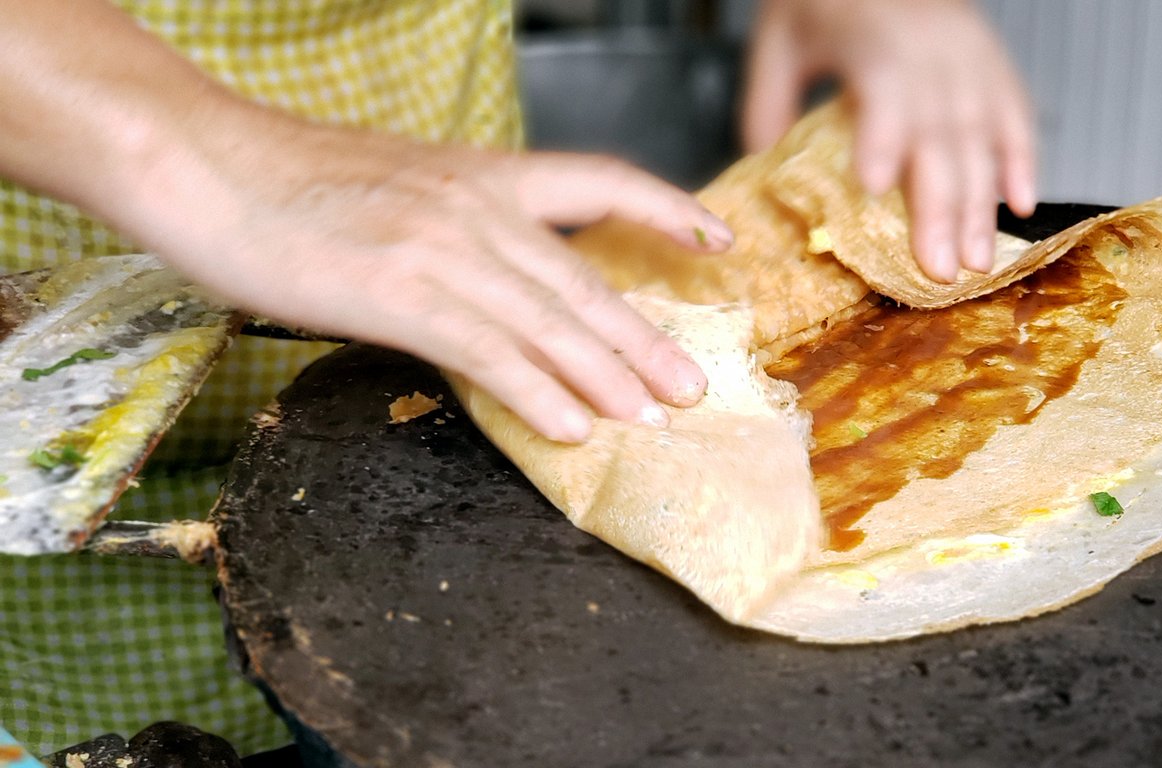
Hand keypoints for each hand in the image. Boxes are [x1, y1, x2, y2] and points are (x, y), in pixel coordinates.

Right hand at [115, 102, 733, 442]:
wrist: (203, 161)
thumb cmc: (287, 178)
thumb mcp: (396, 181)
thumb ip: (456, 225)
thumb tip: (495, 285)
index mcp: (480, 171)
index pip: (599, 180)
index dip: (665, 208)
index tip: (716, 239)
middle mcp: (475, 204)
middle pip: (583, 279)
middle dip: (643, 337)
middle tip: (692, 385)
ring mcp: (440, 246)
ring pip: (547, 320)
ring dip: (606, 375)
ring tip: (652, 417)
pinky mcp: (397, 290)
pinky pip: (487, 351)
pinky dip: (536, 393)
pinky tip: (570, 427)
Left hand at [742, 0, 1035, 281]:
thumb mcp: (781, 36)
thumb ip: (767, 101)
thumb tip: (761, 169)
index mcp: (874, 38)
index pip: (883, 90)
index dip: (882, 137)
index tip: (874, 186)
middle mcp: (930, 50)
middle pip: (939, 134)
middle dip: (940, 208)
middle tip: (936, 270)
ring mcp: (969, 59)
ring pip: (981, 136)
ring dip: (980, 206)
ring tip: (975, 264)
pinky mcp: (993, 65)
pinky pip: (1015, 115)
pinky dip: (1022, 161)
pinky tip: (1020, 205)